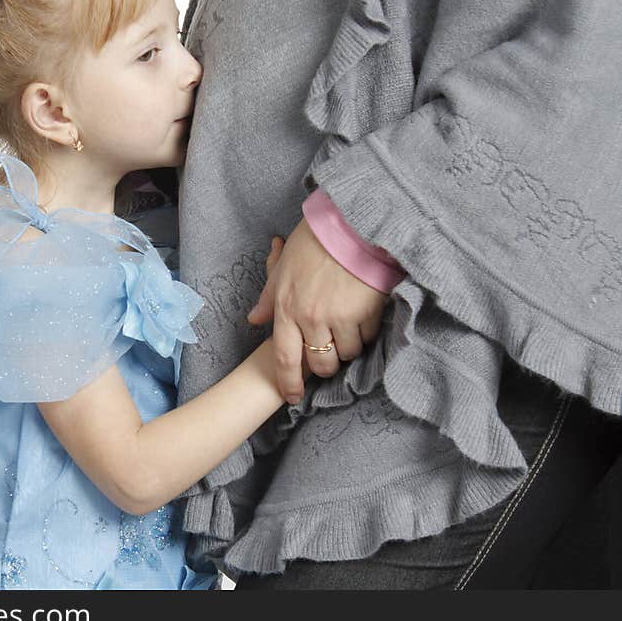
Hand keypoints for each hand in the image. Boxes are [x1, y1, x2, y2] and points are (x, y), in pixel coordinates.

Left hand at [248, 218, 388, 403]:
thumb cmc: (314, 243)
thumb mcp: (283, 269)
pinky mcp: (365, 312)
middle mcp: (311, 318)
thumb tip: (254, 320)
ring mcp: (339, 317)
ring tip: (349, 327)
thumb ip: (268, 299)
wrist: (349, 224)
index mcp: (286, 308)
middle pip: (320, 364)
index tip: (293, 397)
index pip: (284, 359)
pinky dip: (366, 332)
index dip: (289, 383)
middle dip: (326, 365)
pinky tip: (364, 313)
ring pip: (347, 354)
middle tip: (330, 354)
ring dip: (348, 347)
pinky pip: (367, 337)